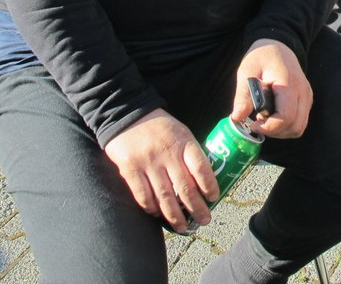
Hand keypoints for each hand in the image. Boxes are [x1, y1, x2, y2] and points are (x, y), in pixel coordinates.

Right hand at [103, 109, 218, 233]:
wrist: (127, 114)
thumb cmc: (159, 127)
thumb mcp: (181, 132)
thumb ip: (190, 153)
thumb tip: (203, 180)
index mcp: (183, 142)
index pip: (201, 167)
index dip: (209, 185)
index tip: (214, 197)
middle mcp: (167, 153)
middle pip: (185, 187)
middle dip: (196, 208)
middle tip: (205, 220)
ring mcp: (148, 163)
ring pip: (165, 197)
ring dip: (175, 216)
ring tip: (183, 227)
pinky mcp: (130, 169)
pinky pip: (142, 195)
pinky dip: (151, 208)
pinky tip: (158, 215)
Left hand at [232, 40, 312, 138]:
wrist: (278, 45)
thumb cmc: (261, 57)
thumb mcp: (246, 71)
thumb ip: (242, 96)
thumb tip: (236, 118)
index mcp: (288, 83)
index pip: (286, 116)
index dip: (269, 127)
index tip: (252, 123)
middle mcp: (303, 91)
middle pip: (295, 127)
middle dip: (274, 131)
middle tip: (257, 122)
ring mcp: (307, 96)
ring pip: (299, 128)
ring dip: (281, 131)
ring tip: (265, 118)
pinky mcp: (307, 100)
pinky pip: (300, 122)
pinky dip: (286, 126)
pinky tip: (272, 115)